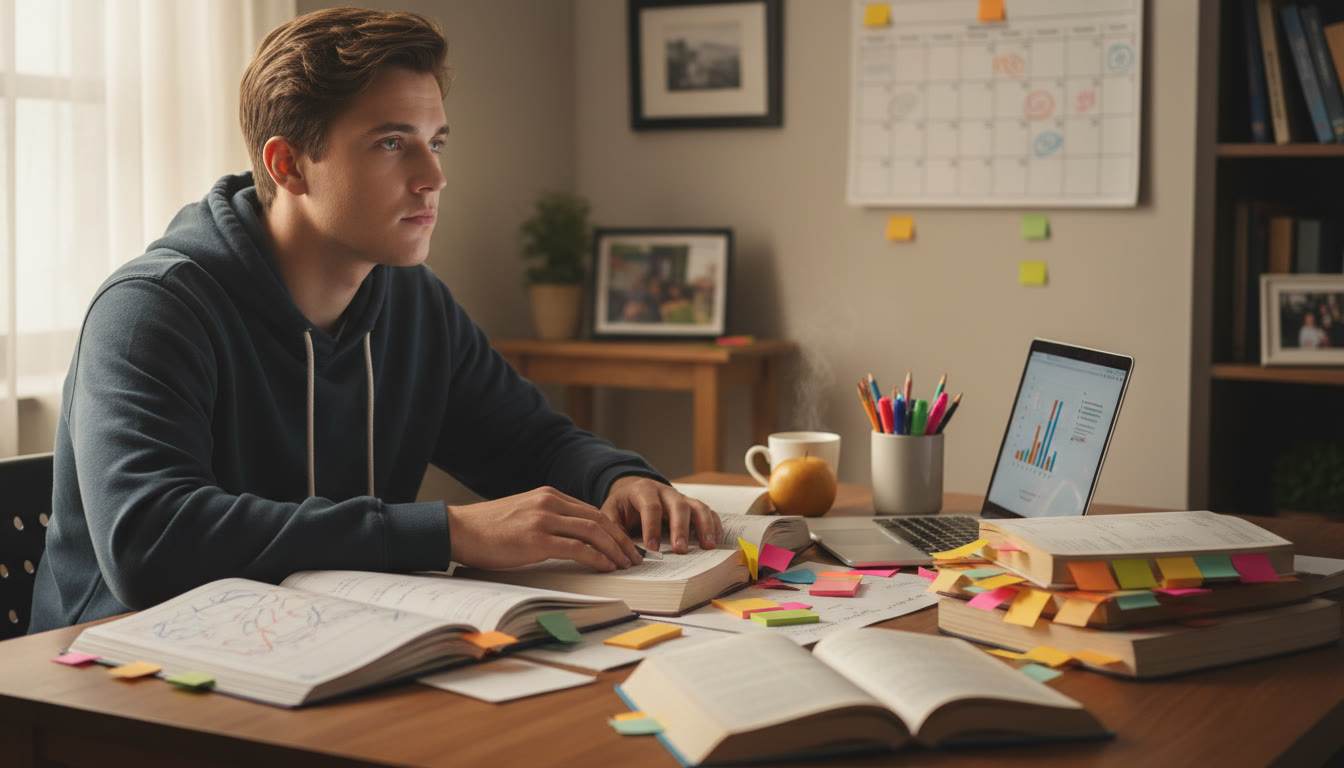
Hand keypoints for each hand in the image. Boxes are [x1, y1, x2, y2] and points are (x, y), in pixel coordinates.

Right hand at [447, 487, 642, 571]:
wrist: (458, 529)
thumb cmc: (487, 529)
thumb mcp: (523, 515)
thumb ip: (547, 520)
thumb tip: (571, 540)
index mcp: (549, 495)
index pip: (592, 511)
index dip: (614, 529)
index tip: (625, 545)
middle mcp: (550, 502)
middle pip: (599, 519)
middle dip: (622, 539)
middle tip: (635, 557)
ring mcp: (543, 519)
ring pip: (593, 531)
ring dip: (615, 549)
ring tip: (626, 564)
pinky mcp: (536, 539)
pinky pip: (577, 548)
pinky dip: (597, 558)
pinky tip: (607, 567)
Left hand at [601, 477, 722, 554]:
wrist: (632, 490)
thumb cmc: (622, 505)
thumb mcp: (610, 513)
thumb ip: (613, 528)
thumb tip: (617, 550)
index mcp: (643, 490)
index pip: (651, 507)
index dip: (652, 527)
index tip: (652, 548)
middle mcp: (665, 491)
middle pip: (678, 506)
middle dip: (681, 529)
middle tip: (681, 551)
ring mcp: (681, 497)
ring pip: (698, 506)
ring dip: (704, 526)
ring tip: (708, 547)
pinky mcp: (691, 506)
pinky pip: (708, 512)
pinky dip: (714, 525)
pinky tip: (714, 541)